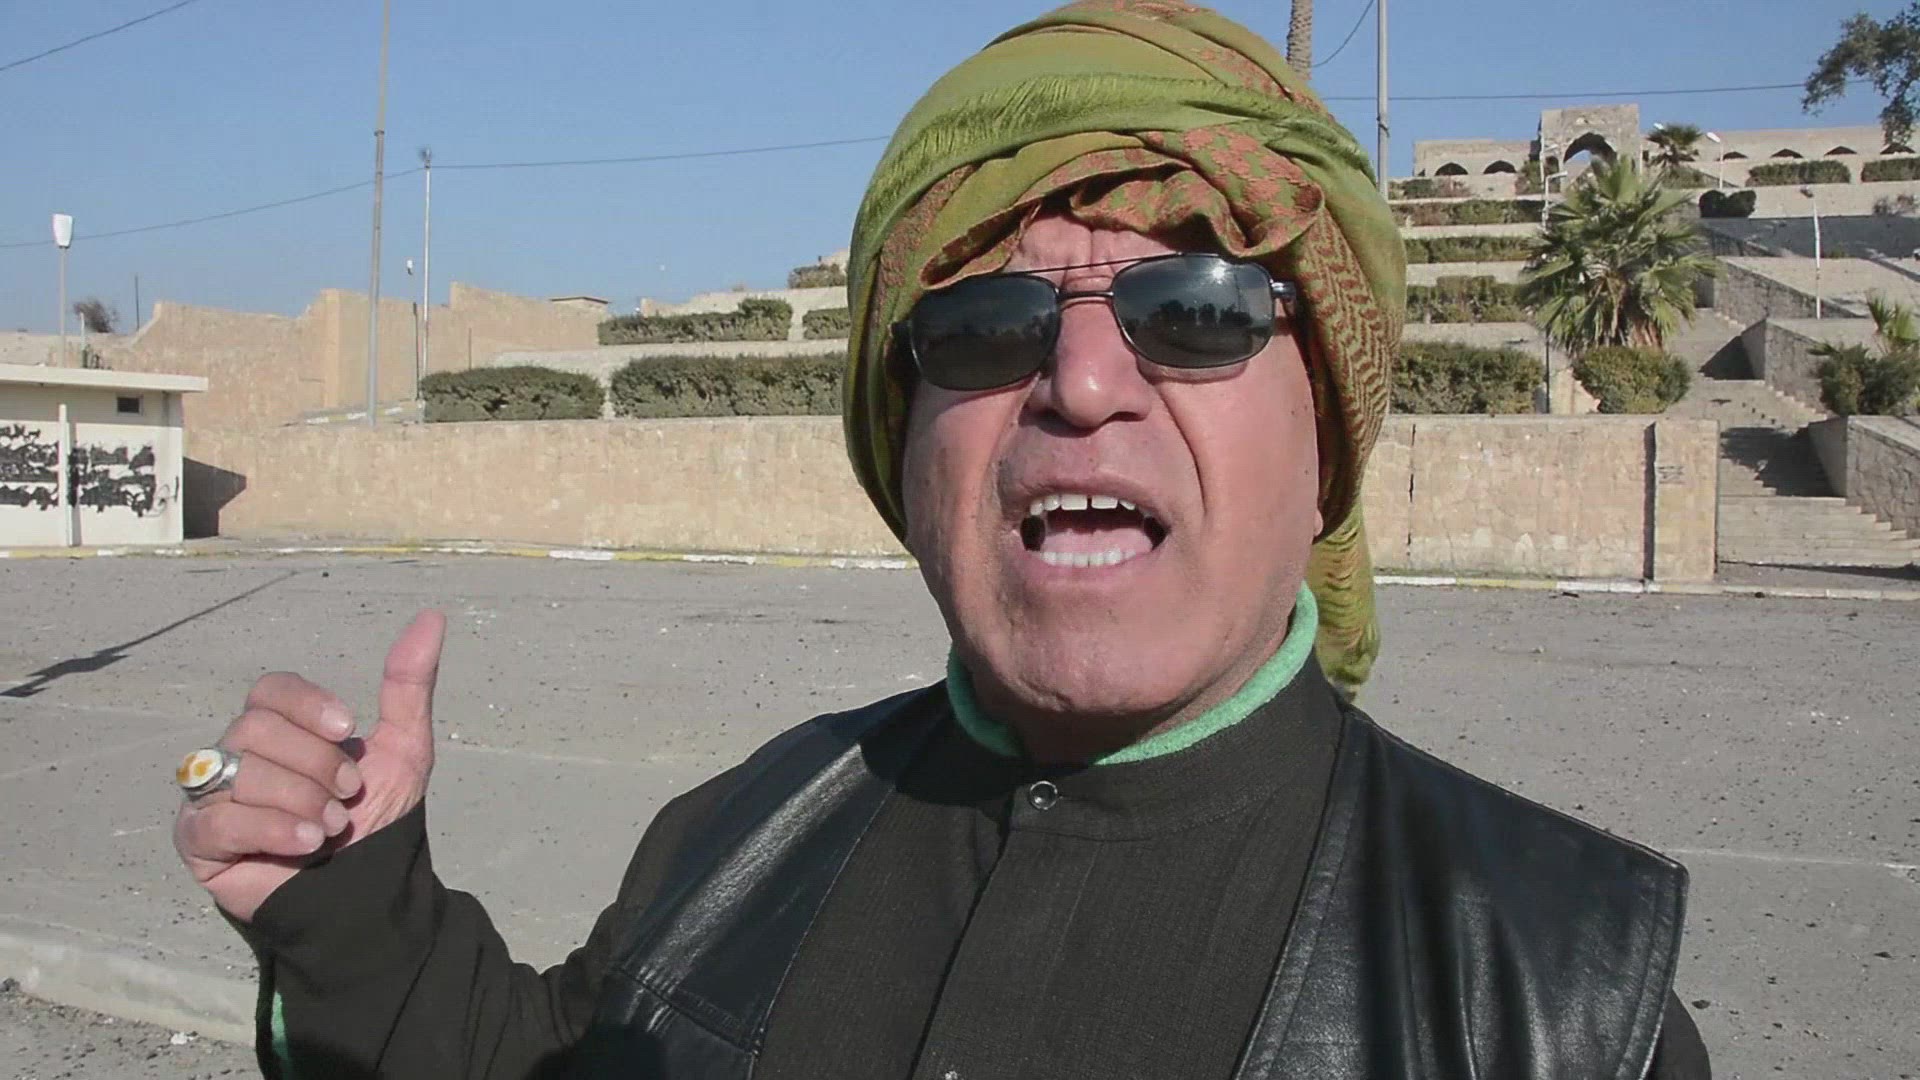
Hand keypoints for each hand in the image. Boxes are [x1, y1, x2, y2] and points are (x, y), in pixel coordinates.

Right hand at [172, 610, 446, 922]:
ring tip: (332, 828)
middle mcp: (238, 755)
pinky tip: (309, 843)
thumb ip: (409, 685)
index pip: (270, 689)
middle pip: (256, 727)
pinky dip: (272, 827)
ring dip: (301, 798)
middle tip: (348, 794)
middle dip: (316, 762)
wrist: (370, 888)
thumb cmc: (377, 819)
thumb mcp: (404, 749)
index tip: (348, 729)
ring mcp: (212, 797)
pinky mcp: (198, 841)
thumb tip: (432, 618)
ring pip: (239, 770)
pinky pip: (218, 820)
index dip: (307, 705)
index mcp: (280, 728)